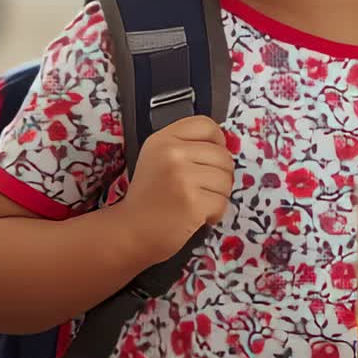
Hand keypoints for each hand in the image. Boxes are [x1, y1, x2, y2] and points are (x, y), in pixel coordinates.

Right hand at [118, 116, 233, 264]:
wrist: (130, 232)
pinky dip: (214, 213)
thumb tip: (223, 147)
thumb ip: (185, 147)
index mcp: (163, 139)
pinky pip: (222, 202)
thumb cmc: (148, 198)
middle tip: (200, 189)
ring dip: (217, 195)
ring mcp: (182, 177)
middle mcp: (172, 153)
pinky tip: (196, 216)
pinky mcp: (192, 201)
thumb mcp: (157, 159)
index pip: (206, 125)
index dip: (217, 142)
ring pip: (226, 179)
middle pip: (222, 155)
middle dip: (219, 175)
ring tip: (196, 202)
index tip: (211, 159)